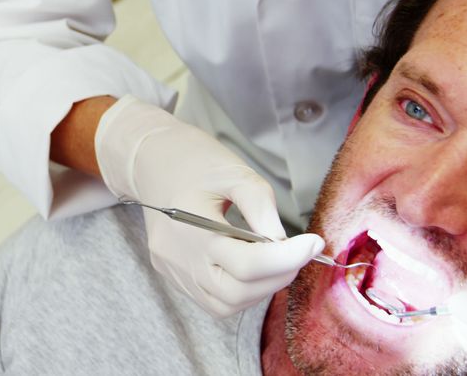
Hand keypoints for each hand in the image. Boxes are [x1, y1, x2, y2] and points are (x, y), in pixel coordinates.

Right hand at [94, 95, 324, 316]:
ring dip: (260, 289)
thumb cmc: (195, 163)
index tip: (314, 243)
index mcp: (193, 229)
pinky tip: (250, 268)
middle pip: (238, 291)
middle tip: (298, 251)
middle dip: (278, 275)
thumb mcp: (235, 173)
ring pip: (226, 304)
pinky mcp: (174, 277)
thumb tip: (285, 244)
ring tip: (275, 259)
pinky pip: (213, 301)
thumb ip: (262, 209)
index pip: (248, 265)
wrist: (152, 162)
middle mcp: (181, 259)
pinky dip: (239, 292)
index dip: (288, 259)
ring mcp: (175, 272)